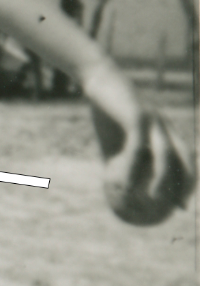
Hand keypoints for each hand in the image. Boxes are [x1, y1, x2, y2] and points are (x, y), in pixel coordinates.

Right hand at [82, 62, 191, 225]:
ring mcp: (153, 121)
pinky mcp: (137, 117)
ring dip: (163, 178)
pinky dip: (131, 169)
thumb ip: (119, 160)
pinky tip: (123, 185)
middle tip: (178, 206)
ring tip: (154, 200)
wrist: (96, 80)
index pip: (185, 158)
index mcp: (164, 129)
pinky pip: (137, 149)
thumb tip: (117, 186)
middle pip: (184, 157)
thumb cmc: (105, 110)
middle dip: (187, 182)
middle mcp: (165, 125)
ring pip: (166, 154)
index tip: (181, 204)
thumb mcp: (111, 139)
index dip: (188, 181)